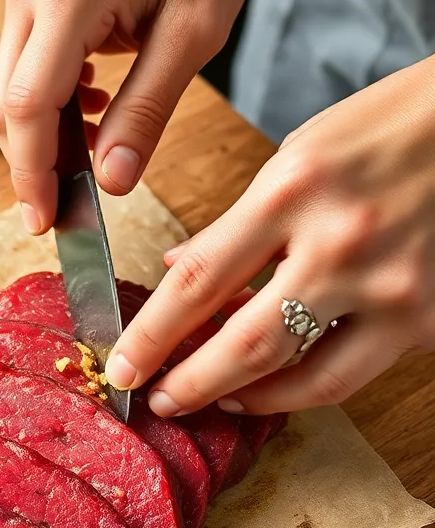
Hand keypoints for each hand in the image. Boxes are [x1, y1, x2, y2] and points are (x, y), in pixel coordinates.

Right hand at [0, 0, 260, 232]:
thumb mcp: (194, 32)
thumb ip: (147, 110)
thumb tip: (112, 182)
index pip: (29, 107)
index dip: (31, 174)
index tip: (45, 221)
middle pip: (5, 108)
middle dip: (33, 165)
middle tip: (72, 205)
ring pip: (8, 95)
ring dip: (41, 139)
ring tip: (93, 154)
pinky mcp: (30, 3)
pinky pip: (22, 73)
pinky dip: (47, 110)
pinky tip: (91, 113)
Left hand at [105, 56, 434, 414]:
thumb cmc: (387, 126)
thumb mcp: (296, 154)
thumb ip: (237, 222)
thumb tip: (179, 268)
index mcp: (292, 191)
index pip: (197, 283)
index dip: (151, 337)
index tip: (123, 368)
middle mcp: (343, 245)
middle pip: (247, 345)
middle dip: (191, 385)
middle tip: (159, 402)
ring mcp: (395, 287)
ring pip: (309, 378)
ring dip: (250, 399)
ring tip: (215, 398)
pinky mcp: (431, 318)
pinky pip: (356, 368)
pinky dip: (308, 381)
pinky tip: (279, 380)